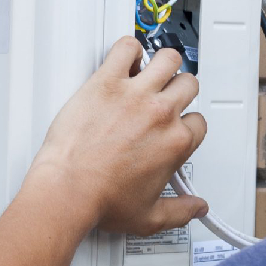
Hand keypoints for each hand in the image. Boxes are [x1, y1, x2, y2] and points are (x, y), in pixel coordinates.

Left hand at [24, 37, 207, 235]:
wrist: (68, 189)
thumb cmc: (101, 200)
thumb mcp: (149, 217)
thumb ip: (180, 212)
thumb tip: (196, 208)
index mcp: (176, 143)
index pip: (197, 121)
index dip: (185, 123)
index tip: (172, 126)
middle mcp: (160, 114)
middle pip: (187, 85)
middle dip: (179, 90)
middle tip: (164, 95)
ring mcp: (134, 95)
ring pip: (167, 59)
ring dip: (162, 63)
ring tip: (149, 71)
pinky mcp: (106, 82)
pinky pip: (126, 48)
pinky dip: (128, 49)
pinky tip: (123, 60)